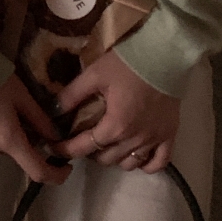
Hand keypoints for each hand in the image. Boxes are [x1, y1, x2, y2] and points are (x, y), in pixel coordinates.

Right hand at [0, 73, 71, 184]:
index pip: (37, 171)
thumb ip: (41, 120)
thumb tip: (57, 139)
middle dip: (29, 138)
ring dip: (13, 133)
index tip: (67, 166)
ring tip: (8, 105)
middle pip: (20, 153)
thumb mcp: (23, 96)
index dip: (56, 174)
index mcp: (8, 139)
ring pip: (5, 146)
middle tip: (28, 113)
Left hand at [50, 50, 180, 172]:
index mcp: (115, 125)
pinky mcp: (169, 135)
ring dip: (114, 158)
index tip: (55, 148)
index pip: (84, 147)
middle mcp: (134, 139)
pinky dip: (145, 165)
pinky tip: (136, 156)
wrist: (164, 55)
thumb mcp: (95, 74)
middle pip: (106, 159)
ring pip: (129, 163)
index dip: (66, 149)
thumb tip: (51, 111)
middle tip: (83, 138)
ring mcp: (154, 140)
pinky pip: (158, 163)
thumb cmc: (127, 64)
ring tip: (107, 144)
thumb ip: (72, 94)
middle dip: (90, 152)